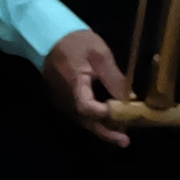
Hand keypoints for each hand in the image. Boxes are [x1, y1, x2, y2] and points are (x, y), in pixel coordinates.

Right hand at [40, 26, 132, 142]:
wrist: (50, 38)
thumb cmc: (76, 43)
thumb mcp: (100, 56)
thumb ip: (114, 79)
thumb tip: (130, 99)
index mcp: (73, 85)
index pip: (87, 108)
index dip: (104, 113)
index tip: (122, 113)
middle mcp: (65, 99)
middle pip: (86, 122)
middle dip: (106, 132)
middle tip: (125, 141)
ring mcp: (62, 102)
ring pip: (83, 121)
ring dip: (101, 128)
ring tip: (120, 134)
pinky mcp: (62, 101)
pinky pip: (79, 115)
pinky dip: (94, 120)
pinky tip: (106, 121)